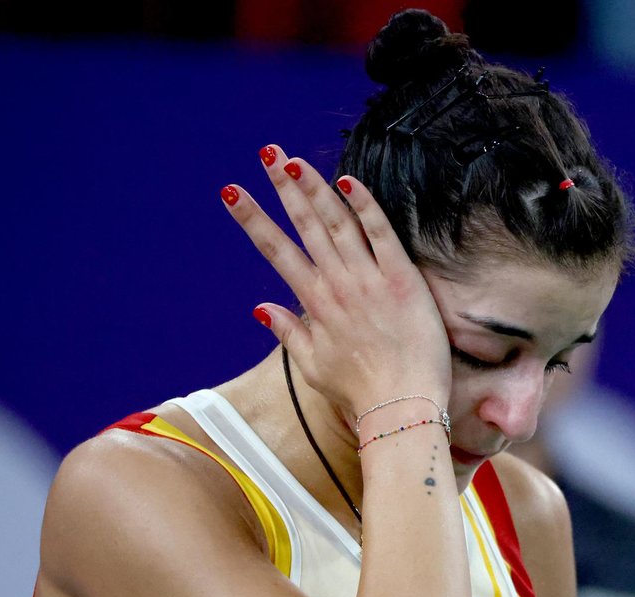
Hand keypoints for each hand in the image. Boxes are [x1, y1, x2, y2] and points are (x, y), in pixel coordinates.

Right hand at [221, 145, 451, 417]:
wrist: (401, 406)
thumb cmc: (359, 392)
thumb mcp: (313, 367)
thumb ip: (288, 331)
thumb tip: (260, 307)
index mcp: (314, 304)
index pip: (276, 251)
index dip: (252, 219)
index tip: (232, 192)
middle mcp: (337, 286)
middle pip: (304, 226)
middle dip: (282, 188)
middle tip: (266, 154)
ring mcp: (369, 280)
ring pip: (337, 223)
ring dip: (314, 188)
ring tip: (293, 159)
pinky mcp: (402, 280)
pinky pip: (381, 234)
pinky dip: (364, 207)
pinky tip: (348, 181)